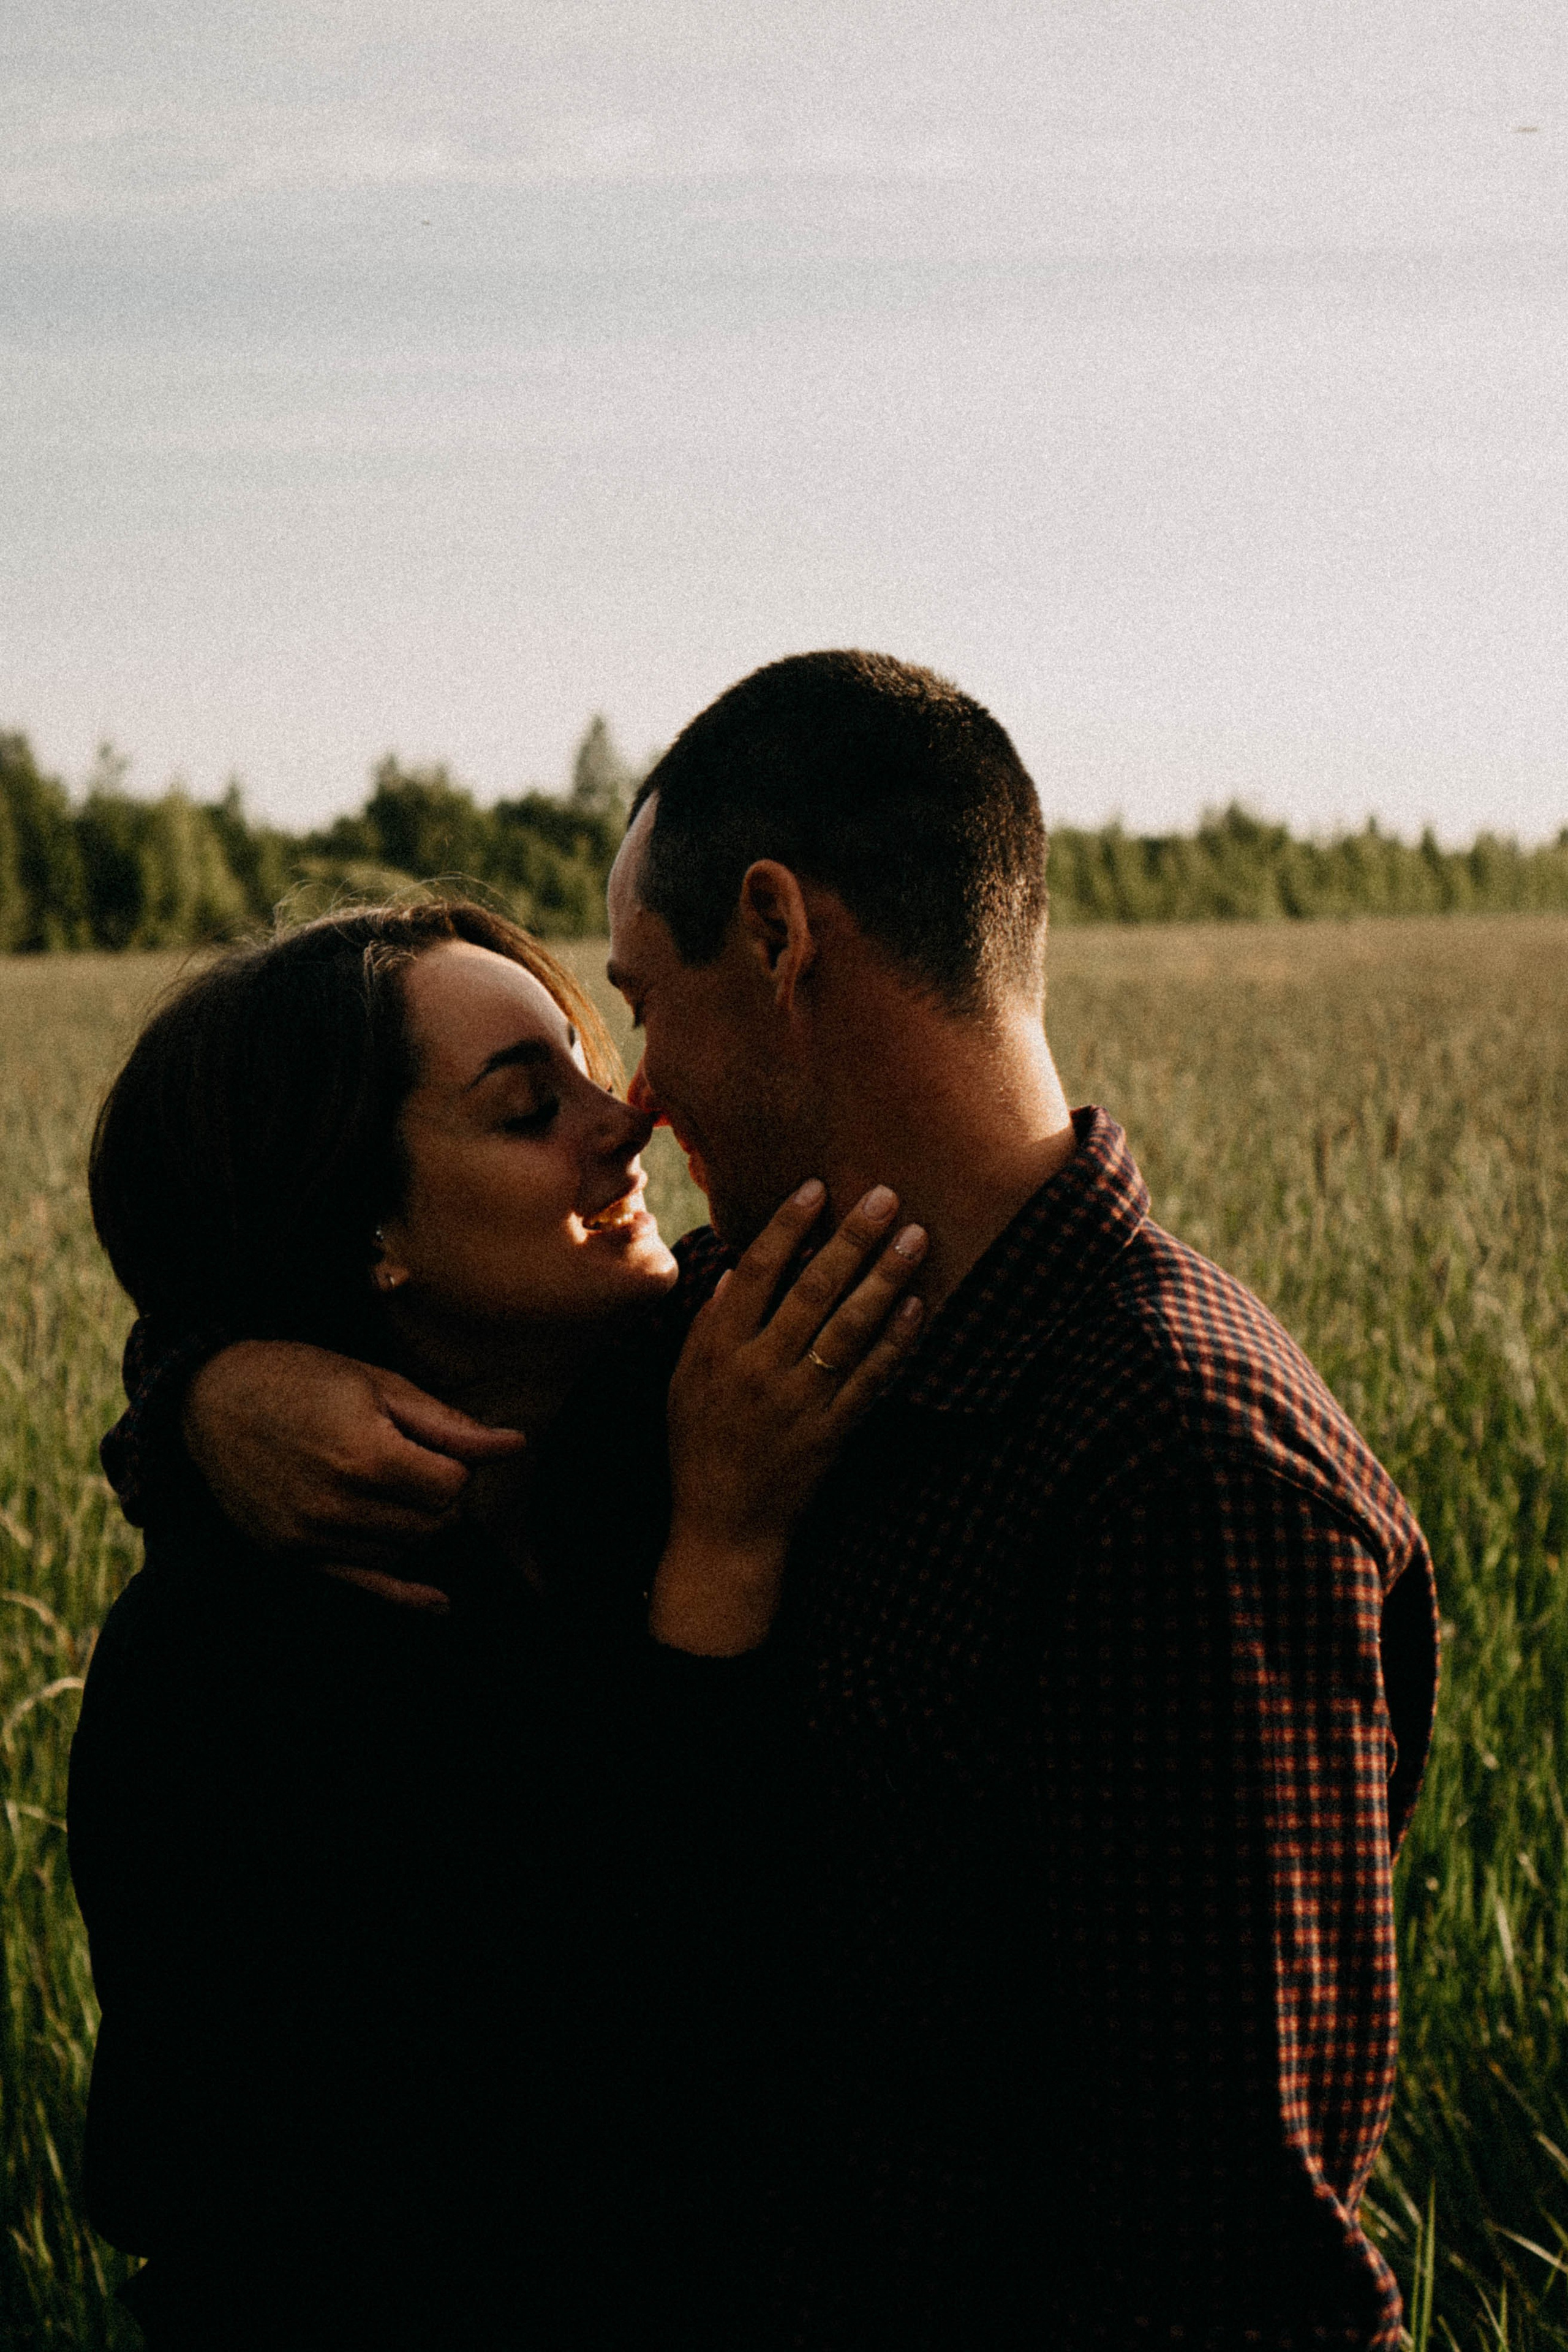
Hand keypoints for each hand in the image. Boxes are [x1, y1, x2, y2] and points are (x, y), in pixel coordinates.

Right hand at [182, 1341, 525, 1606]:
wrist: (211, 1398)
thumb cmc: (300, 1378)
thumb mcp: (380, 1385)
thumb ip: (448, 1426)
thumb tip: (516, 1445)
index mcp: (365, 1455)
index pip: (452, 1487)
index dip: (456, 1467)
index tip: (437, 1448)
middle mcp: (337, 1504)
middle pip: (433, 1524)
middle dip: (440, 1499)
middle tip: (420, 1467)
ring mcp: (311, 1536)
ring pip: (405, 1553)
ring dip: (415, 1529)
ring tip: (392, 1489)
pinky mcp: (293, 1555)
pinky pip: (365, 1586)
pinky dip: (406, 1595)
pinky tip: (439, 1602)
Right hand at [650, 1181, 925, 1654]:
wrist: (724, 1527)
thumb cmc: (700, 1446)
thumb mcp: (684, 1382)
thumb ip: (708, 1324)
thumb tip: (735, 1269)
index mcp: (720, 1350)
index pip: (757, 1273)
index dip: (788, 1227)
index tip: (818, 1188)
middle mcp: (760, 1370)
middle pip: (812, 1290)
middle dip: (852, 1239)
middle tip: (886, 1195)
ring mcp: (800, 1402)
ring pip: (849, 1328)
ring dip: (886, 1278)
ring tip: (915, 1238)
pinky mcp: (833, 1433)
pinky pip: (871, 1379)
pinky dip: (896, 1342)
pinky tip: (917, 1306)